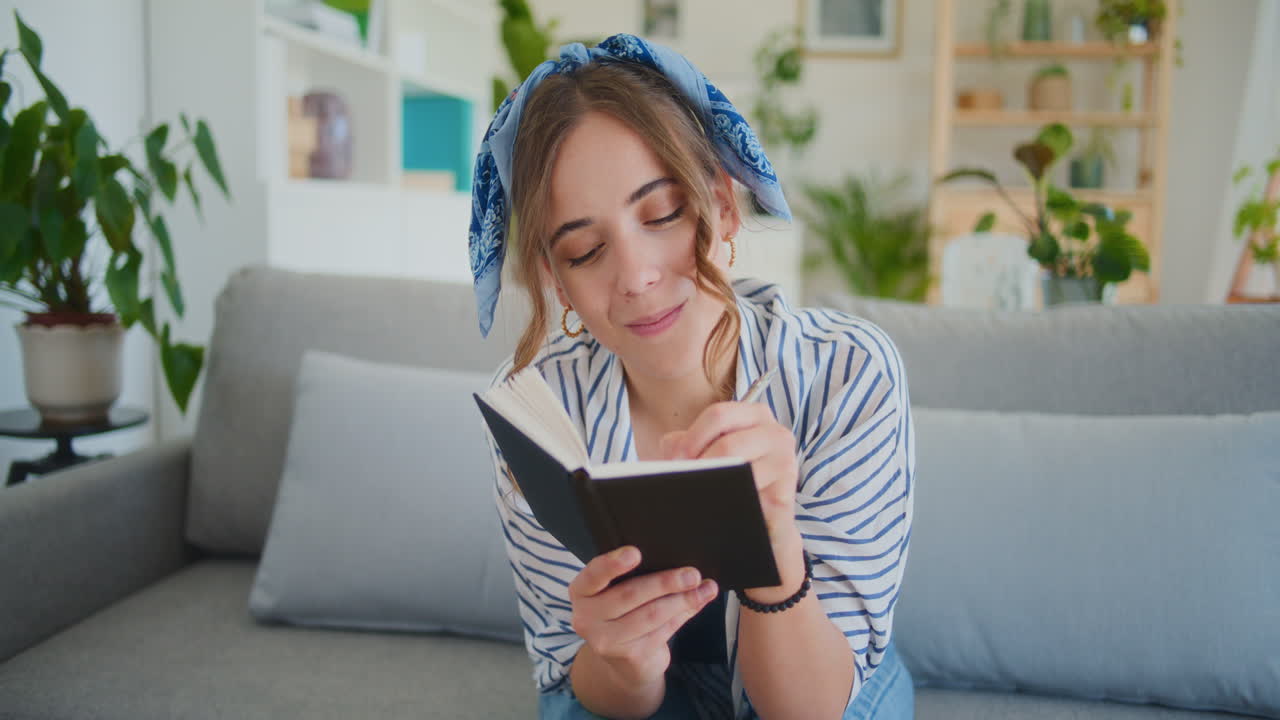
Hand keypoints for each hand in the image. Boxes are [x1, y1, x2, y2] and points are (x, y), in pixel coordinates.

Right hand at [568, 546, 718, 687]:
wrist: (623, 662)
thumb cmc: (624, 614)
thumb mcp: (621, 593)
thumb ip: (642, 575)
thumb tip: (681, 561)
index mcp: (581, 592)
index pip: (594, 575)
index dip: (613, 564)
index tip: (635, 553)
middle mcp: (587, 617)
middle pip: (630, 594)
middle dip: (665, 582)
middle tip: (691, 574)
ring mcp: (607, 641)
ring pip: (651, 614)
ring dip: (682, 600)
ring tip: (701, 589)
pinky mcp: (630, 656)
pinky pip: (663, 631)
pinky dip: (684, 614)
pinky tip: (698, 602)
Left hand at [660, 401, 800, 551]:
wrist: (761, 515)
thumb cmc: (730, 475)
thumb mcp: (706, 450)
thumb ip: (686, 443)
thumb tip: (673, 454)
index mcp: (756, 414)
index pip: (719, 415)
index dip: (691, 438)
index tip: (675, 460)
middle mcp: (777, 434)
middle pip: (728, 445)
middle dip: (699, 466)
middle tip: (681, 480)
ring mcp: (785, 464)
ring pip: (739, 473)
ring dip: (711, 486)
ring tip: (695, 495)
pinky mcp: (785, 495)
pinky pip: (749, 498)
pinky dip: (729, 505)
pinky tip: (717, 510)